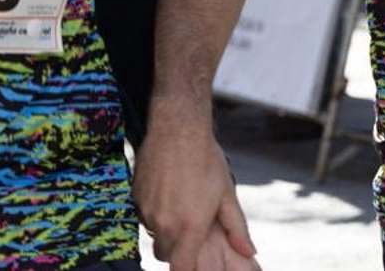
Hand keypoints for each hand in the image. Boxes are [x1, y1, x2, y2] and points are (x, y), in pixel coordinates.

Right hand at [134, 110, 256, 270]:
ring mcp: (147, 210)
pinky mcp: (135, 196)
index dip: (185, 269)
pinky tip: (166, 192)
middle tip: (189, 227)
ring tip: (179, 204)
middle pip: (165, 253)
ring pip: (153, 233)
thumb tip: (249, 251)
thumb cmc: (205, 159)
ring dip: (164, 228)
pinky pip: (143, 216)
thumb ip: (236, 228)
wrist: (177, 127)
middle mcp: (165, 223)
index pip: (180, 268)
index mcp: (190, 226)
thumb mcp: (227, 193)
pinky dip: (153, 212)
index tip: (192, 261)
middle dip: (176, 248)